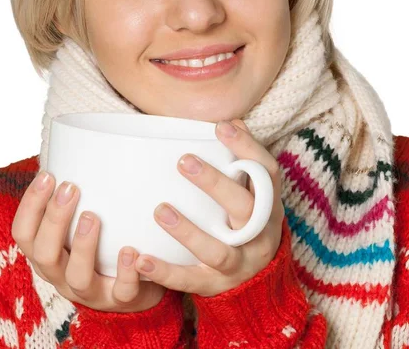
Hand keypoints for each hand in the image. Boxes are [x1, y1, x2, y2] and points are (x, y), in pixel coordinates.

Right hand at [11, 171, 166, 311]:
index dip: (30, 205)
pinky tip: (131, 251)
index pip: (23, 232)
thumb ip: (81, 190)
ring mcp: (91, 289)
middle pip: (43, 253)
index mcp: (48, 252)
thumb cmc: (103, 242)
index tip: (48, 174)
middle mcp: (62, 273)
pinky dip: (126, 272)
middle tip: (71, 187)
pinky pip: (122, 292)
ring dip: (83, 245)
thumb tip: (85, 137)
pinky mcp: (120, 299)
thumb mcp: (82, 218)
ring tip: (93, 216)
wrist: (134, 285)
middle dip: (54, 219)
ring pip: (78, 276)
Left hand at [133, 119, 284, 297]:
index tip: (222, 126)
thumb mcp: (254, 195)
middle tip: (184, 160)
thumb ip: (243, 161)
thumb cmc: (248, 224)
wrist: (259, 285)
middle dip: (215, 184)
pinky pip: (190, 281)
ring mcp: (240, 264)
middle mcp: (259, 235)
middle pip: (244, 209)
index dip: (248, 148)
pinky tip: (140, 259)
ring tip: (160, 210)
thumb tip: (233, 120)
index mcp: (269, 206)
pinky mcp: (216, 287)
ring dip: (187, 231)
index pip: (267, 174)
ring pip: (217, 250)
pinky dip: (165, 272)